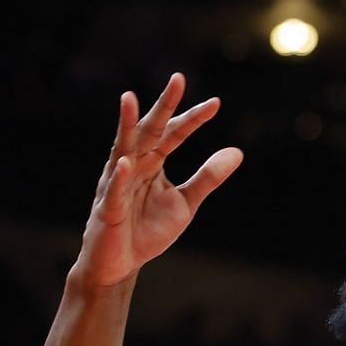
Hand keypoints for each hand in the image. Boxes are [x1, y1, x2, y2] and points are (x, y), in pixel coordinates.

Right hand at [75, 73, 242, 289]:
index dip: (193, 119)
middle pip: (149, 131)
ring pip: (123, 150)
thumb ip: (208, 178)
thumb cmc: (147, 231)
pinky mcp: (108, 209)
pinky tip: (126, 163)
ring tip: (130, 99)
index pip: (174, 134)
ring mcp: (117, 184)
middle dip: (163, 107)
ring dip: (127, 126)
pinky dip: (120, 178)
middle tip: (178, 80)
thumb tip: (237, 152)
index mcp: (153, 162)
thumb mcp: (185, 204)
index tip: (216, 104)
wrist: (121, 265)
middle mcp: (134, 166)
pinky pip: (113, 190)